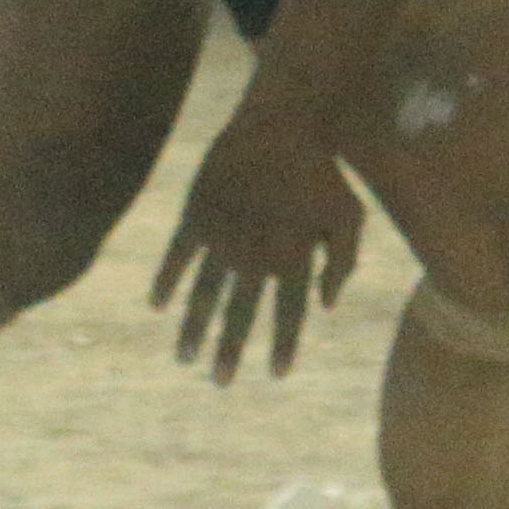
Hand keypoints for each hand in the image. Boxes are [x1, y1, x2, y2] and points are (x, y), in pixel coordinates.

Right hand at [153, 101, 364, 383]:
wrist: (279, 125)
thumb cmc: (323, 175)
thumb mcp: (350, 217)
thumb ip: (344, 263)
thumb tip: (325, 306)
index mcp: (294, 258)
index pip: (289, 314)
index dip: (284, 345)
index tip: (277, 374)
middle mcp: (254, 254)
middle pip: (240, 315)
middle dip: (230, 351)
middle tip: (220, 383)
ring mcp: (221, 237)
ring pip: (203, 294)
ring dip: (193, 329)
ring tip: (185, 359)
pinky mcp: (196, 216)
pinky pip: (177, 257)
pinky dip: (166, 281)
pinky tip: (157, 307)